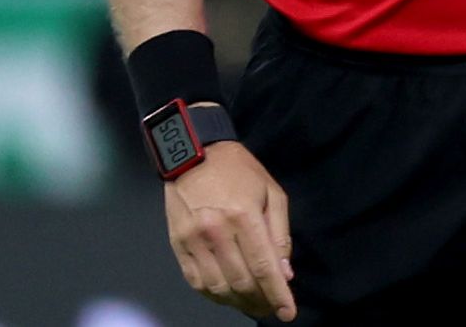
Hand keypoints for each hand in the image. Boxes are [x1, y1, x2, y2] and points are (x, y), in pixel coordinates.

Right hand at [164, 140, 296, 319]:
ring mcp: (193, 240)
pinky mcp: (177, 246)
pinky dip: (214, 296)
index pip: (264, 267)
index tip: (288, 313)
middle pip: (241, 281)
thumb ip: (280, 234)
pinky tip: (228, 297)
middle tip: (272, 310)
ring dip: (238, 303)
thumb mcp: (272, 193)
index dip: (277, 295)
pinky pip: (196, 282)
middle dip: (260, 302)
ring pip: (218, 287)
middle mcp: (216, 231)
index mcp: (244, 216)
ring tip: (254, 306)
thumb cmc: (240, 172)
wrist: (193, 155)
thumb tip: (284, 273)